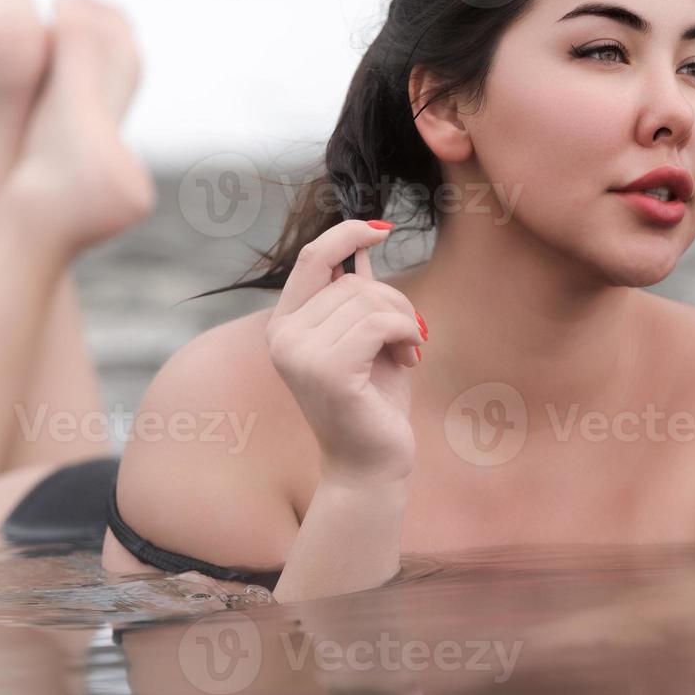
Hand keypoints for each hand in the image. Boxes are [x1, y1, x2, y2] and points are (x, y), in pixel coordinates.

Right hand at [264, 220, 426, 483]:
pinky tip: (411, 359)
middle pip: (352, 281)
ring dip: (404, 320)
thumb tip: (363, 244)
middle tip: (411, 336)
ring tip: (410, 350)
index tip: (383, 230)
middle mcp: (283, 337)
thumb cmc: (372, 401)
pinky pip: (379, 323)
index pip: (313, 257)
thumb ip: (356, 295)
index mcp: (284, 325)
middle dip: (395, 301)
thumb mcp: (364, 338)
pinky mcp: (327, 371)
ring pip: (368, 299)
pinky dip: (406, 333)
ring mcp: (300, 354)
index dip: (348, 233)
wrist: (371, 463)